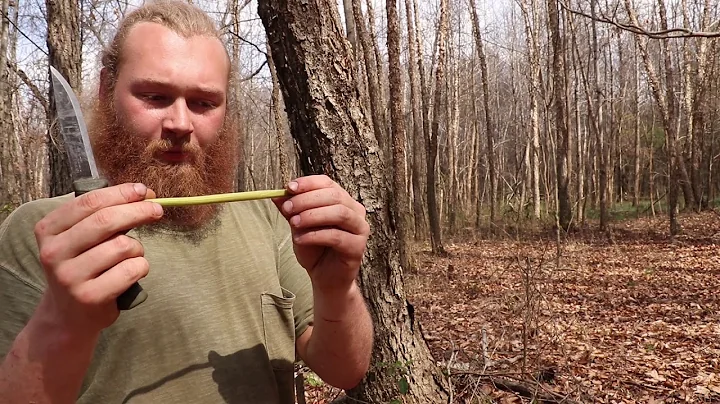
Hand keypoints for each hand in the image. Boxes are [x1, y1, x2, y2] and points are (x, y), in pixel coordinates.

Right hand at [33, 183, 162, 334]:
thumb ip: (103, 215)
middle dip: (139, 211)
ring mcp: (70, 276)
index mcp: (48, 230)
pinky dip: (141, 267)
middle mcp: (54, 252)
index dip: (121, 193)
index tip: (143, 190)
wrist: (68, 316)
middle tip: (157, 210)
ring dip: (138, 248)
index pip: (89, 202)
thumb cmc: (83, 267)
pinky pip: (131, 270)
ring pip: (123, 246)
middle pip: (106, 221)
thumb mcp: (79, 238)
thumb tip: (142, 194)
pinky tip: (132, 274)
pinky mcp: (90, 296)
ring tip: (131, 257)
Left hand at [273, 175, 369, 294]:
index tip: (289, 187)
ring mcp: (360, 228)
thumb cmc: (314, 249)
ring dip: (313, 216)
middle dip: (307, 200)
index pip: (327, 183)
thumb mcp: (299, 226)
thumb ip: (291, 210)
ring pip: (339, 213)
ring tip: (294, 223)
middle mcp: (355, 211)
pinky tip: (300, 239)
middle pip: (334, 196)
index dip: (308, 183)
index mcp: (342, 200)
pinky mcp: (358, 247)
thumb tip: (276, 194)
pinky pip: (337, 236)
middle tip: (288, 208)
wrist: (325, 278)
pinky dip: (315, 235)